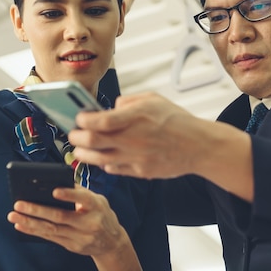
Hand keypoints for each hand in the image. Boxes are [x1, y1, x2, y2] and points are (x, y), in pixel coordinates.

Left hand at [7, 186, 127, 256]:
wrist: (111, 243)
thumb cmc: (102, 215)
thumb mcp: (98, 200)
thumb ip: (80, 192)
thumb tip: (57, 180)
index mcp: (96, 206)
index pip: (83, 199)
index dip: (69, 195)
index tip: (54, 191)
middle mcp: (89, 222)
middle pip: (60, 216)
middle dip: (37, 210)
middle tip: (19, 203)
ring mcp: (80, 236)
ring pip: (51, 229)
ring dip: (30, 222)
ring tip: (14, 215)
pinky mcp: (71, 245)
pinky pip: (50, 238)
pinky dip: (34, 231)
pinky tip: (21, 225)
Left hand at [70, 92, 254, 200]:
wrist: (198, 146)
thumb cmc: (177, 120)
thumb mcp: (152, 99)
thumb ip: (127, 101)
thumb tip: (110, 108)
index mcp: (135, 117)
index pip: (99, 120)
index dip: (82, 120)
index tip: (79, 118)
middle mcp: (133, 139)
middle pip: (92, 142)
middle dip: (76, 138)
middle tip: (73, 134)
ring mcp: (135, 157)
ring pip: (98, 159)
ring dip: (83, 155)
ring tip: (79, 150)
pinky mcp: (140, 171)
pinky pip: (114, 169)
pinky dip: (103, 164)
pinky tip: (102, 158)